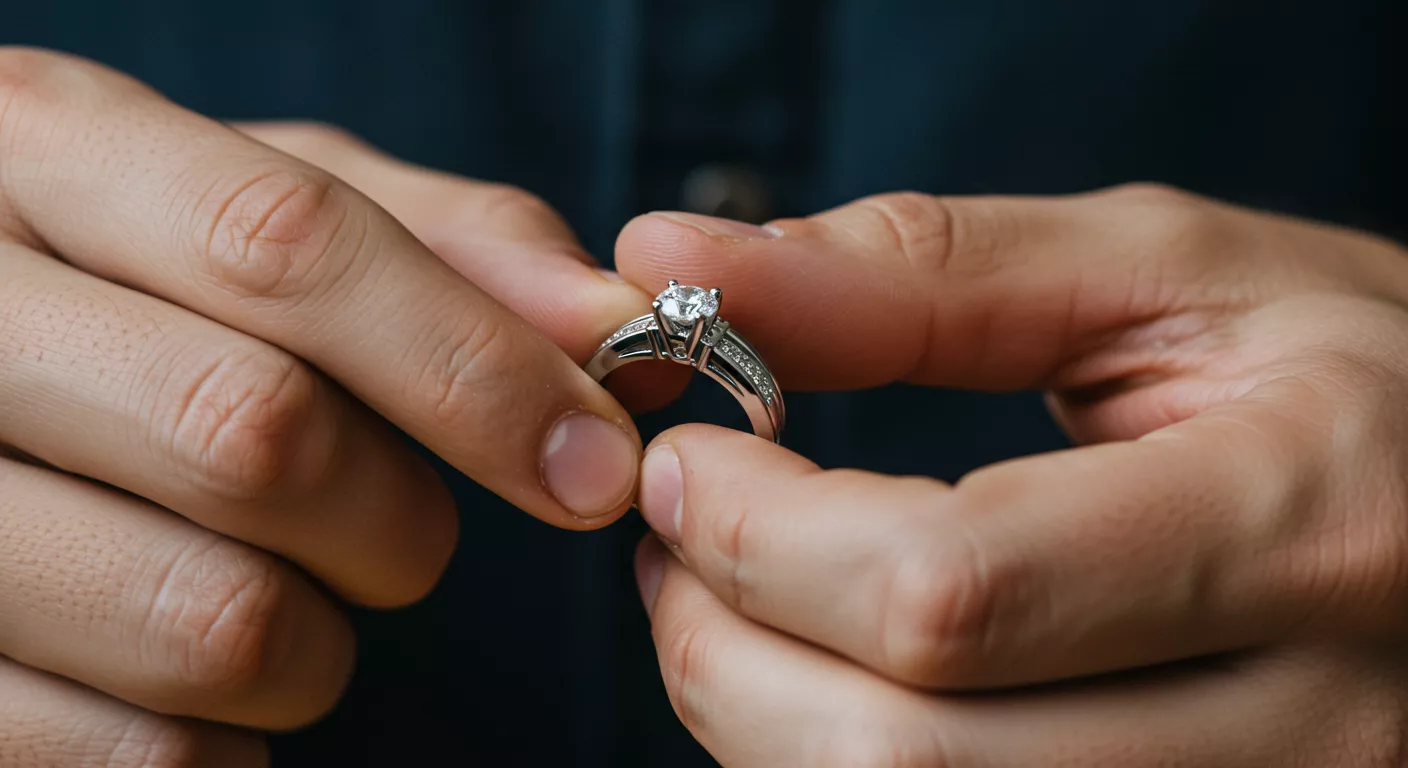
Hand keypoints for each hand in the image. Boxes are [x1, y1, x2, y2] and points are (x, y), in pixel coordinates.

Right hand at [0, 48, 650, 764]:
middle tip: (408, 534)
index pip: (282, 245)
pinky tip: (195, 666)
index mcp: (45, 154)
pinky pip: (147, 754)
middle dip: (398, 516)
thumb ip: (451, 247)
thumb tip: (610, 325)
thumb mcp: (272, 209)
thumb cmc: (147, 287)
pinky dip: (229, 736)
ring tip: (282, 589)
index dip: (472, 364)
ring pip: (211, 622)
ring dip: (317, 642)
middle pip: (251, 434)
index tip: (593, 457)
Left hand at [617, 187, 1407, 765]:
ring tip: (743, 600)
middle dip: (723, 646)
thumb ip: (925, 273)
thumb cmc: (1347, 378)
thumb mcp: (1172, 279)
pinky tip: (838, 678)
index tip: (688, 460)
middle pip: (902, 759)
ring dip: (759, 720)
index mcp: (1306, 524)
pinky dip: (835, 766)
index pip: (950, 592)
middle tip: (682, 538)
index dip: (758, 536)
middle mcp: (1308, 730)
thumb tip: (678, 264)